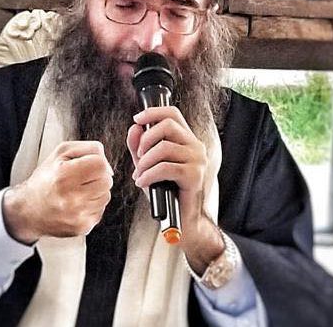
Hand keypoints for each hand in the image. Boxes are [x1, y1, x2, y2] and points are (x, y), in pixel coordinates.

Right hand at [2, 141, 112, 244]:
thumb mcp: (61, 153)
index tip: (86, 165)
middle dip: (98, 177)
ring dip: (96, 192)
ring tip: (78, 191)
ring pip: (106, 196)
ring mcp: (77, 215)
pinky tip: (77, 204)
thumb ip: (89, 149)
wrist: (28, 210)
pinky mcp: (82, 227)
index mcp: (63, 175)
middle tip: (81, 179)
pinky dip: (92, 206)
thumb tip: (109, 167)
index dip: (96, 162)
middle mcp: (71, 197)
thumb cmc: (46, 178)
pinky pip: (100, 211)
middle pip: (107, 181)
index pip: (100, 165)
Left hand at [127, 107, 223, 272]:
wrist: (183, 220)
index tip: (137, 119)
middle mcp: (196, 147)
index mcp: (186, 140)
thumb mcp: (148, 166)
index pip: (173, 113)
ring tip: (140, 176)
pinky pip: (166, 167)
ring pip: (164, 148)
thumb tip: (135, 128)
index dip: (153, 112)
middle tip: (138, 158)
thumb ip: (139, 147)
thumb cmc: (166, 192)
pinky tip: (144, 184)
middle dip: (146, 140)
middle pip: (167, 125)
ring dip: (145, 163)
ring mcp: (198, 161)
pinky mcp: (195, 176)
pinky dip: (149, 175)